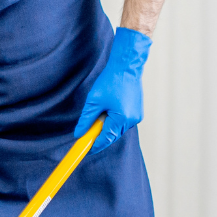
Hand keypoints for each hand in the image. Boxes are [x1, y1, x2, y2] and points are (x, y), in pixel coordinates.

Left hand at [73, 27, 150, 153]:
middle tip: (88, 131)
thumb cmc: (111, 81)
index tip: (86, 150)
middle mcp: (132, 120)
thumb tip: (79, 134)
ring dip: (108, 126)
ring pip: (117, 129)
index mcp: (121, 119)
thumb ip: (86, 120)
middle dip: (100, 134)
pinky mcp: (138, 112)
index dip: (95, 145)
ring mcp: (136, 116)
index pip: (106, 139)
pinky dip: (115, 120)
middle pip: (112, 135)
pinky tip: (110, 108)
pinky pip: (123, 122)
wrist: (127, 66)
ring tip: (101, 111)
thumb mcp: (94, 101)